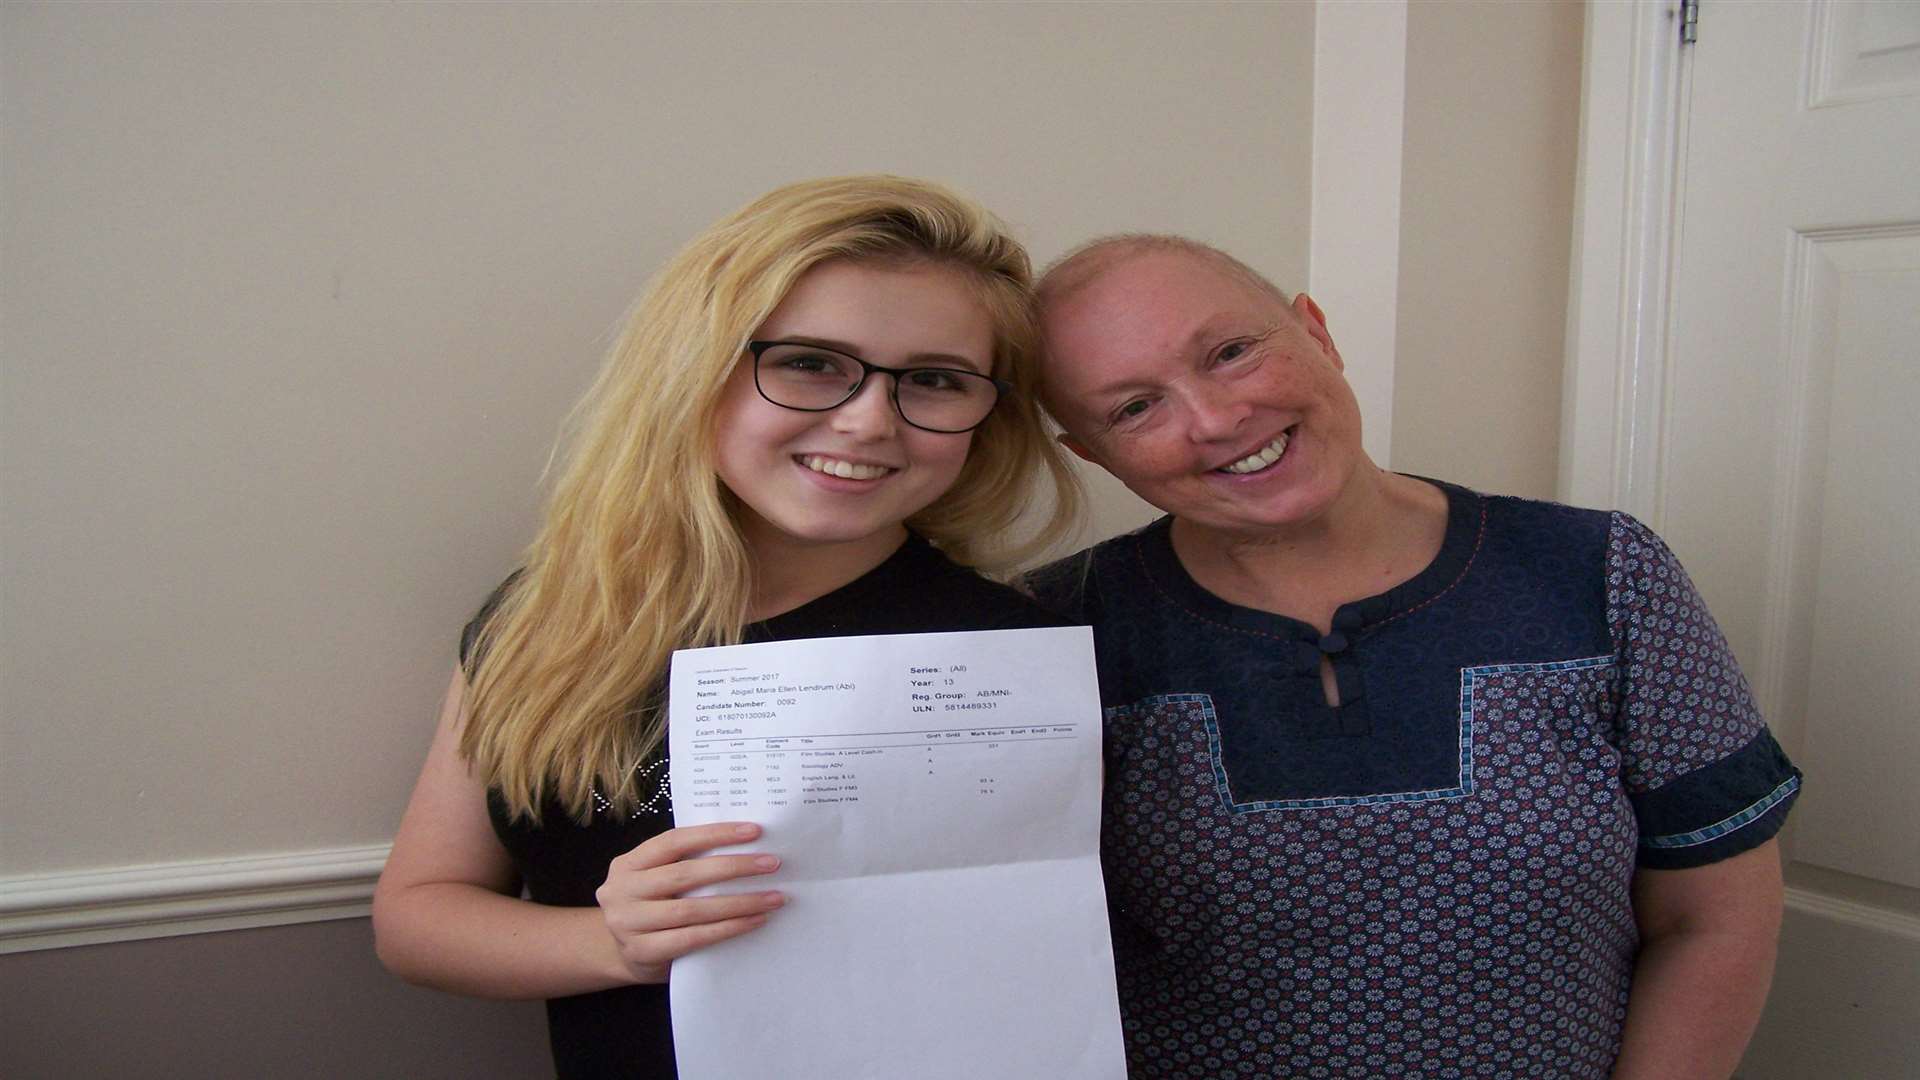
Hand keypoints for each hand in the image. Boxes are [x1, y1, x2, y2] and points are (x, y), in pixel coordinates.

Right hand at [595, 822, 785, 983]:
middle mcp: (623, 890)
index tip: (753, 831)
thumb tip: (744, 849)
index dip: (714, 834)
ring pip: (691, 909)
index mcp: (628, 864)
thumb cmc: (649, 909)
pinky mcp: (642, 953)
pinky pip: (692, 938)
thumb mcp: (654, 880)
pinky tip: (754, 921)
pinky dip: (727, 929)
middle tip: (771, 863)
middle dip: (733, 867)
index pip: (674, 841)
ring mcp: (628, 924)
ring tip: (773, 897)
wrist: (618, 956)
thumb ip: (683, 864)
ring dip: (738, 902)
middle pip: (685, 874)